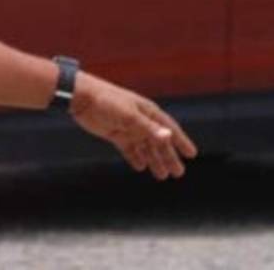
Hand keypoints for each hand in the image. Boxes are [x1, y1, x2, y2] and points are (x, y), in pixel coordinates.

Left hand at [69, 74, 197, 179]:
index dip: (181, 141)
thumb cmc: (106, 101)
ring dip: (154, 160)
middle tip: (179, 173)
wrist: (81, 97)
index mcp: (147, 112)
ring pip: (145, 147)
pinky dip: (135, 158)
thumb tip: (168, 136)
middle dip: (169, 156)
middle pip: (159, 141)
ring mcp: (128, 127)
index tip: (192, 154)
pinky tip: (141, 167)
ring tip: (163, 176)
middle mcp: (140, 120)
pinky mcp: (115, 133)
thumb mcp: (129, 115)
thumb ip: (148, 128)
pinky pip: (130, 149)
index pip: (169, 128)